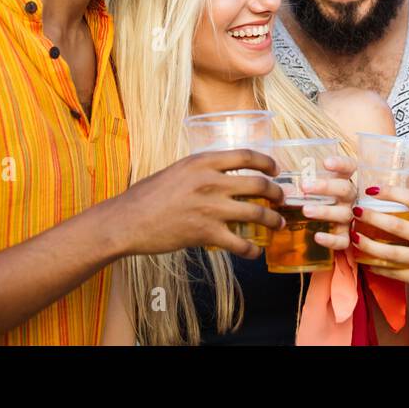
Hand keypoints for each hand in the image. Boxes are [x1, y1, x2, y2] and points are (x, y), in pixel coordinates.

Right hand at [112, 149, 284, 258]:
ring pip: (256, 213)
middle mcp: (211, 181)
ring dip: (273, 220)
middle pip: (258, 183)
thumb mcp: (176, 170)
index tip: (276, 170)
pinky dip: (252, 249)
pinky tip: (254, 252)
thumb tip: (221, 173)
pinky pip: (240, 243)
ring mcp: (210, 207)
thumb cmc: (147, 196)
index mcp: (202, 161)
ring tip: (278, 224)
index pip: (246, 155)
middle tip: (281, 199)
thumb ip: (201, 169)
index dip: (267, 162)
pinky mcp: (206, 233)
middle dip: (276, 193)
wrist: (127, 221)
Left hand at [298, 155, 357, 251]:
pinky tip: (317, 236)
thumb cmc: (308, 202)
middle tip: (305, 187)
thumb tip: (280, 187)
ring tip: (305, 210)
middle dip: (327, 187)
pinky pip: (343, 241)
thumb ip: (295, 184)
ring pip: (344, 214)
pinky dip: (331, 239)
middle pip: (346, 190)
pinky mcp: (345, 238)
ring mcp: (348, 219)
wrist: (312, 233)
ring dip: (325, 211)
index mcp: (342, 182)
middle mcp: (349, 199)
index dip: (341, 164)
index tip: (326, 162)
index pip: (350, 168)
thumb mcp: (305, 189)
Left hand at [350, 183, 408, 300]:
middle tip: (355, 211)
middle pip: (396, 226)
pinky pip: (395, 273)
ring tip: (354, 237)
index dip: (390, 192)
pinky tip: (366, 262)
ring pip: (391, 252)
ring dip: (368, 245)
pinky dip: (378, 268)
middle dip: (371, 218)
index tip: (372, 189)